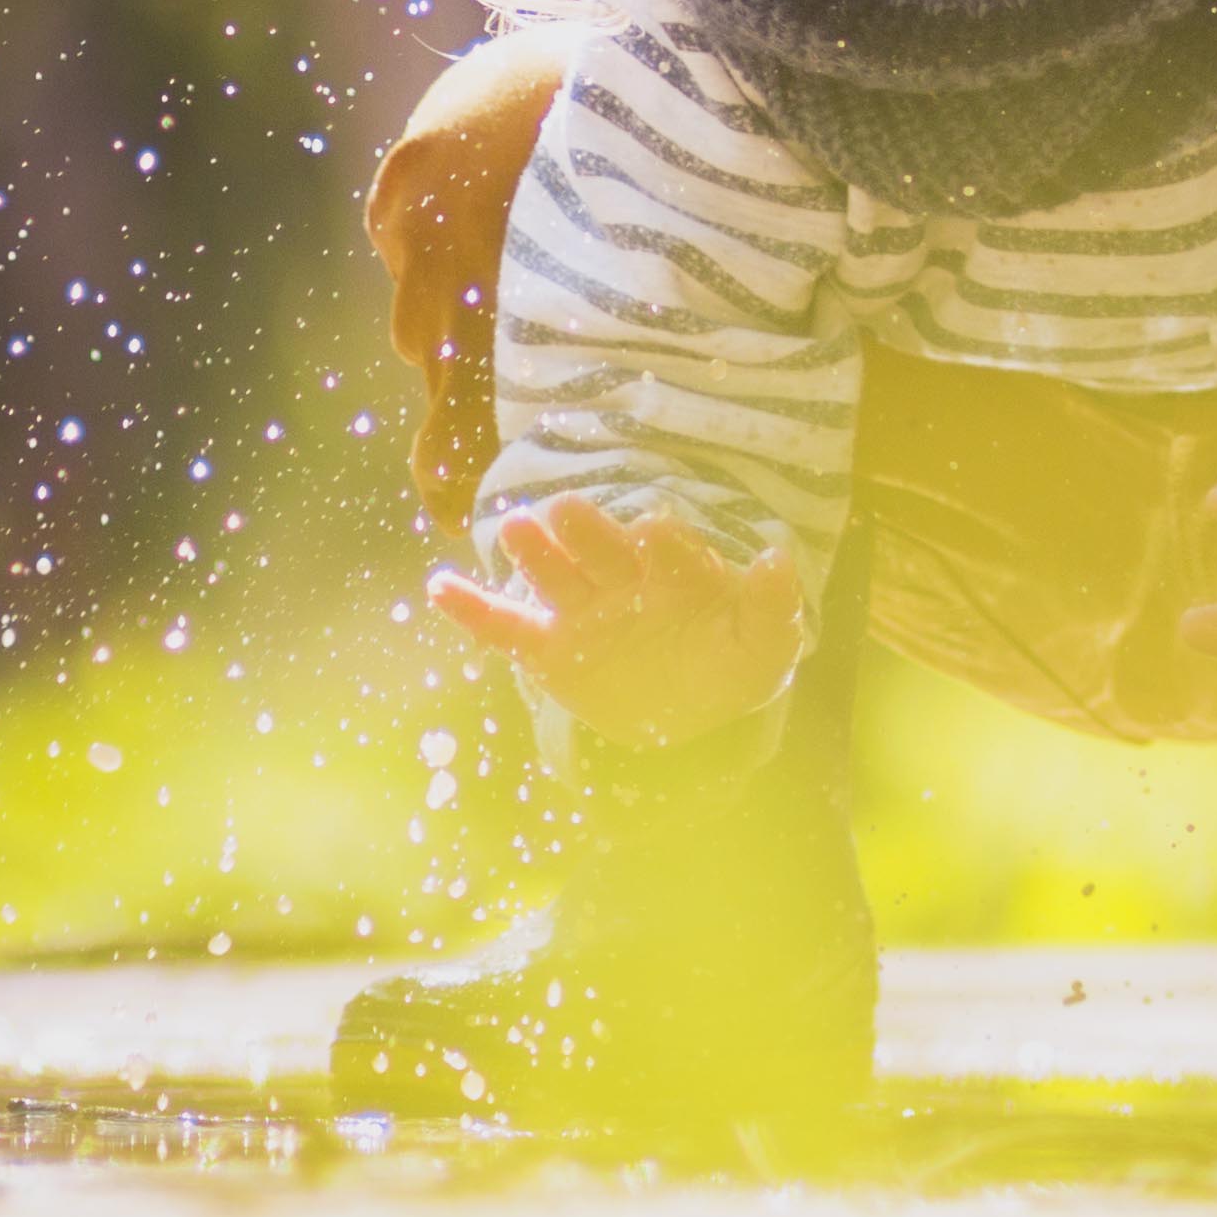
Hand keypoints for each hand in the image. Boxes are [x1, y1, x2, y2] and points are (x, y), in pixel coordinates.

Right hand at [427, 493, 807, 747]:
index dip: (663, 543)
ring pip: (553, 576)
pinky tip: (439, 588)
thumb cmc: (727, 658)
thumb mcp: (762, 645)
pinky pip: (506, 628)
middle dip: (586, 531)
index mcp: (674, 571)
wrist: (688, 706)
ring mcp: (580, 610)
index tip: (658, 531)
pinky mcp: (549, 648)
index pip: (667, 551)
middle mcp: (621, 579)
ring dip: (533, 554)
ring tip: (514, 531)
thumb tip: (778, 557)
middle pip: (600, 550)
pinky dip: (472, 611)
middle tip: (565, 510)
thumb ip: (771, 607)